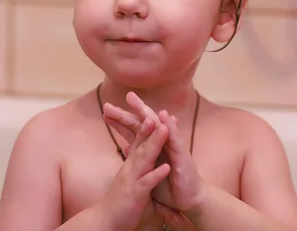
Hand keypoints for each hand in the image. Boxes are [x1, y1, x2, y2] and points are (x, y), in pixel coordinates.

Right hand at [97, 116, 171, 230]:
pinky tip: (167, 167)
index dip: (146, 129)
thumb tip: (132, 157)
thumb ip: (133, 169)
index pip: (138, 143)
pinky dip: (156, 174)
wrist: (104, 223)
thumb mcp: (126, 182)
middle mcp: (129, 170)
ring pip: (144, 159)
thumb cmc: (117, 204)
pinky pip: (147, 183)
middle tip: (158, 113)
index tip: (154, 114)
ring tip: (165, 130)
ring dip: (154, 143)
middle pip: (141, 145)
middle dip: (150, 128)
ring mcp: (131, 180)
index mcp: (129, 167)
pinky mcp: (134, 195)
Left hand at [103, 92, 205, 212]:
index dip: (122, 120)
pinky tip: (163, 115)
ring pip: (158, 126)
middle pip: (145, 123)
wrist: (190, 200)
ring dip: (148, 113)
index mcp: (153, 147)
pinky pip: (175, 139)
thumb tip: (126, 146)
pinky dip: (169, 126)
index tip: (106, 110)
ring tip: (138, 101)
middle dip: (134, 109)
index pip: (135, 130)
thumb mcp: (149, 170)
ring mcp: (173, 147)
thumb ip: (140, 157)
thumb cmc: (170, 186)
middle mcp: (163, 143)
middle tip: (125, 95)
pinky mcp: (182, 156)